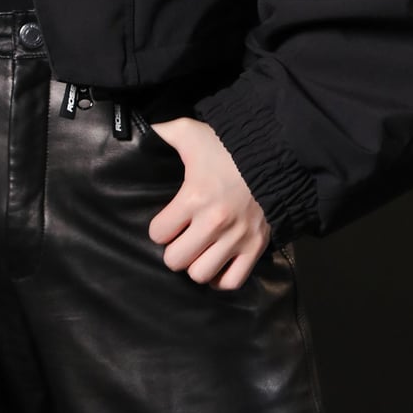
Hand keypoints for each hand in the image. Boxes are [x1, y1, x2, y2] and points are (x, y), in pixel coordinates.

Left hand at [147, 115, 271, 288]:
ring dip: (195, 264)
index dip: (159, 229)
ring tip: (197, 251)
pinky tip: (215, 263)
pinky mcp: (256, 248)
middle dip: (173, 250)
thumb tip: (138, 130)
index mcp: (193, 197)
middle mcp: (214, 223)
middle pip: (175, 260)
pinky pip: (232, 281)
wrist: (273, 154)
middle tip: (179, 239)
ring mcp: (236, 238)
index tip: (166, 222)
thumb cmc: (227, 145)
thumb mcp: (189, 131)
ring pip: (201, 275)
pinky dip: (220, 278)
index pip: (158, 233)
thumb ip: (161, 131)